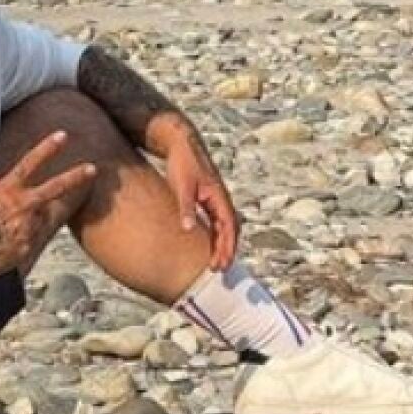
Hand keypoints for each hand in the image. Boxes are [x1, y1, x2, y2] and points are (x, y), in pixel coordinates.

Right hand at [0, 130, 96, 279]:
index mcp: (7, 188)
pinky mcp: (27, 245)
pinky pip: (35, 243)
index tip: (63, 135)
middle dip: (74, 178)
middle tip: (92, 168)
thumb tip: (25, 201)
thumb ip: (8, 198)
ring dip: (42, 222)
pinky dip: (27, 243)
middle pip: (54, 188)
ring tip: (33, 224)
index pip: (32, 162)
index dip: (48, 148)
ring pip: (47, 220)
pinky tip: (10, 247)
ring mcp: (27, 225)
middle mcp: (21, 204)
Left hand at [164, 137, 238, 269]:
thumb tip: (189, 229)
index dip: (226, 247)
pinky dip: (216, 235)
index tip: (220, 264)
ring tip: (216, 262)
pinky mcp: (207, 198)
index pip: (229, 227)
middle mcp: (221, 199)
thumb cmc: (182, 163)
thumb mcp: (182, 186)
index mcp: (219, 197)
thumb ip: (186, 207)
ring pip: (225, 227)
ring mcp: (215, 199)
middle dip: (227, 250)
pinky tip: (208, 245)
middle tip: (218, 270)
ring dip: (223, 244)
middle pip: (231, 230)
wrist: (181, 143)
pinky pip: (217, 221)